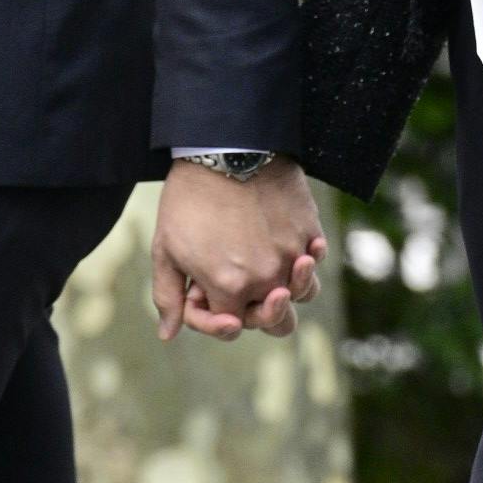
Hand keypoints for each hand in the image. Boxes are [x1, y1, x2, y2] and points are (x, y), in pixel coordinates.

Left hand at [150, 159, 327, 341]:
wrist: (225, 148)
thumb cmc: (188, 200)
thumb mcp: (166, 249)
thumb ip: (168, 296)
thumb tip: (168, 334)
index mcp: (229, 288)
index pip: (231, 326)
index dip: (215, 317)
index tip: (210, 299)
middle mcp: (267, 278)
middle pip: (279, 323)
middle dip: (262, 315)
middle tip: (249, 294)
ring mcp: (293, 255)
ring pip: (305, 294)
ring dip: (290, 289)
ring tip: (272, 270)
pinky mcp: (310, 231)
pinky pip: (316, 259)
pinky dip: (307, 258)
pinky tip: (291, 247)